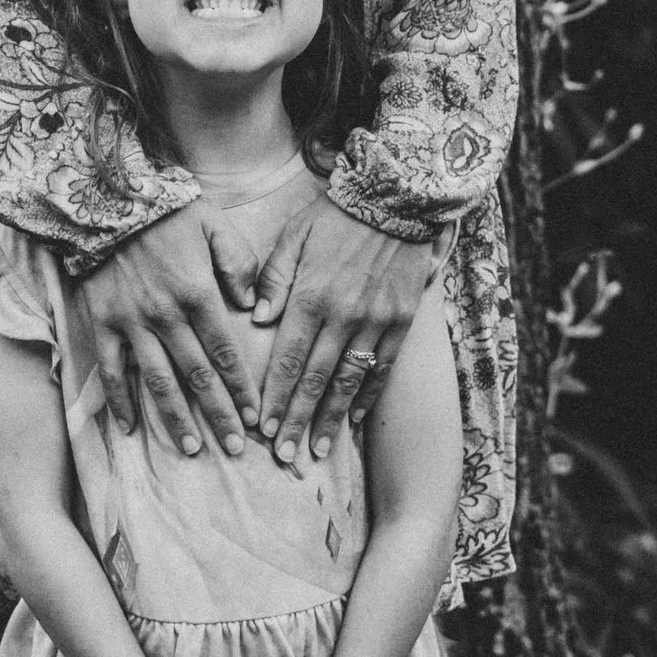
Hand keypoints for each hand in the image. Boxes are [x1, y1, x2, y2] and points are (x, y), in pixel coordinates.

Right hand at [73, 204, 263, 458]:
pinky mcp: (101, 324)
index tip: (254, 418)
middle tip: (234, 448)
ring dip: (175, 418)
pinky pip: (111, 371)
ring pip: (158, 381)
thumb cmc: (167, 210)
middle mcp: (166, 316)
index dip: (241, 389)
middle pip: (197, 376)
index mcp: (198, 294)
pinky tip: (130, 429)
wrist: (104, 200)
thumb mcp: (215, 224)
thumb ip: (241, 264)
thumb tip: (253, 306)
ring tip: (190, 448)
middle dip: (217, 414)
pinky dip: (120, 402)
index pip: (226, 354)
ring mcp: (131, 324)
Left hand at [251, 196, 435, 471]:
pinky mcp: (400, 322)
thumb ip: (273, 280)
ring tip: (317, 450)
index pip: (288, 360)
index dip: (274, 397)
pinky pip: (381, 369)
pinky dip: (367, 397)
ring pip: (349, 382)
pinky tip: (355, 420)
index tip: (262, 428)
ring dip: (331, 420)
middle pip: (315, 381)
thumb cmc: (335, 216)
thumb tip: (256, 320)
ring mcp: (375, 323)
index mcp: (310, 297)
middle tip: (283, 456)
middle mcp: (342, 317)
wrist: (396, 200)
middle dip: (296, 422)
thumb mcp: (293, 236)